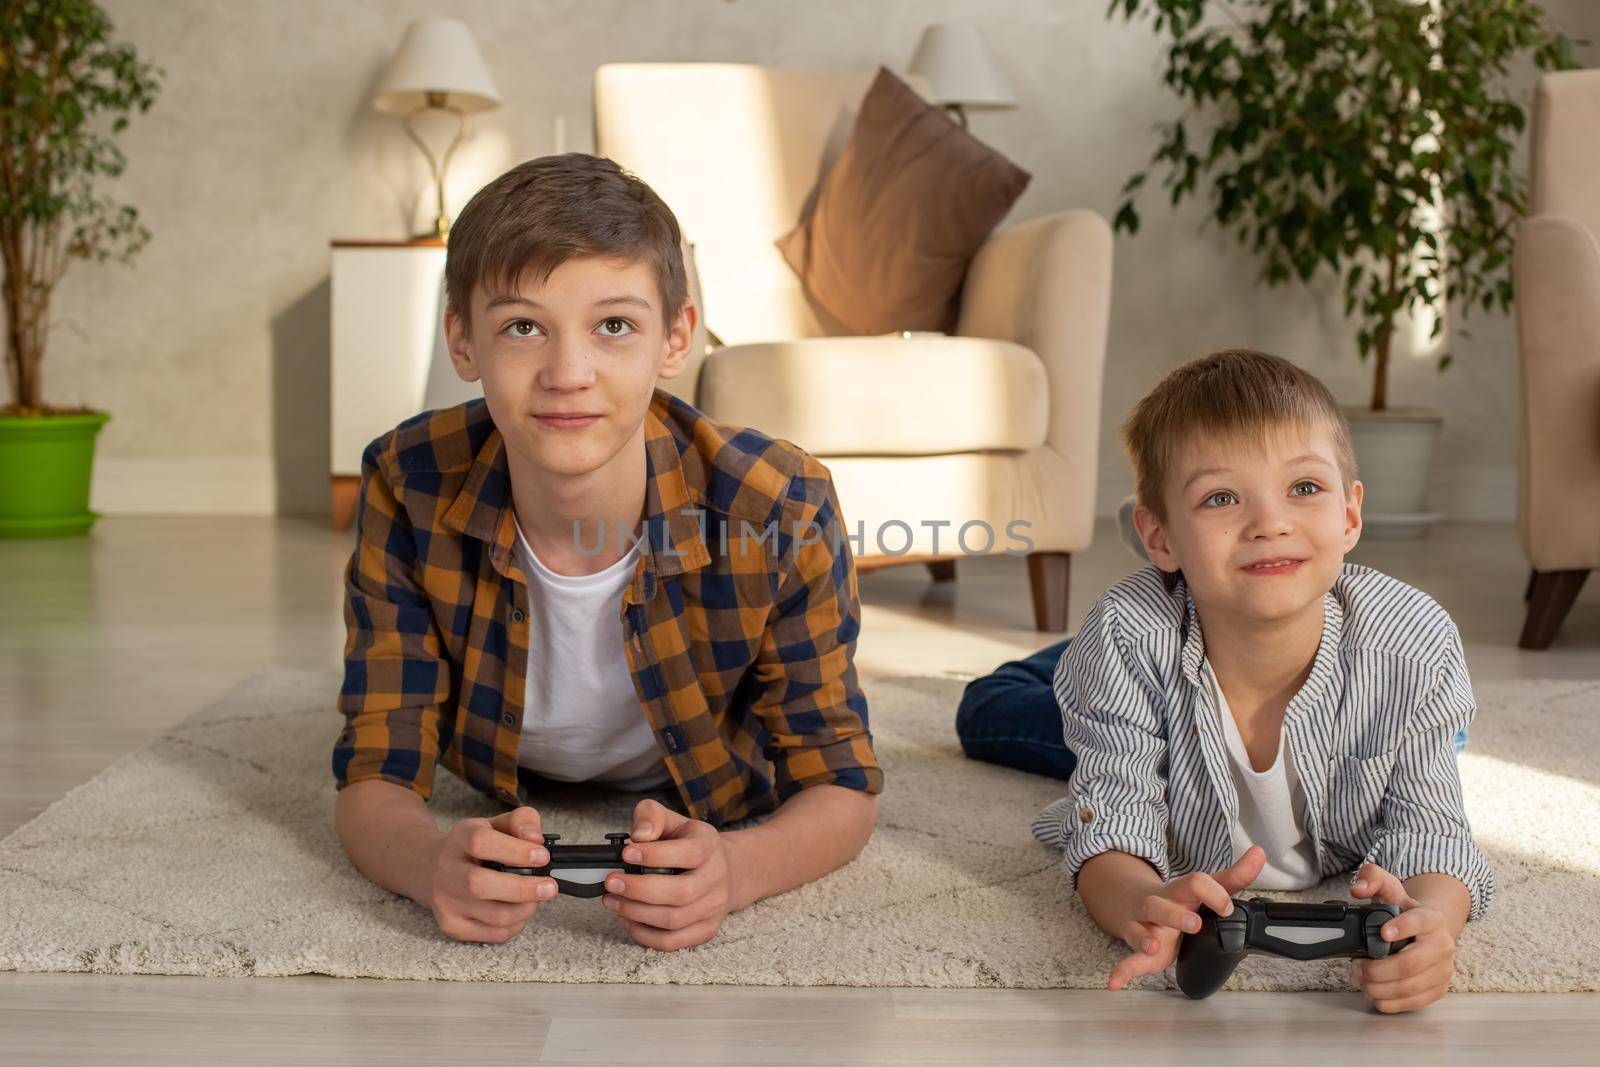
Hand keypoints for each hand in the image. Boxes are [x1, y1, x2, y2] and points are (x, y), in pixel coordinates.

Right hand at [427, 805, 557, 943]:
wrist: (433, 869)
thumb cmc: (474, 847)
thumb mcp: (497, 823)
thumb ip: (522, 821)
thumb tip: (536, 840)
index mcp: (460, 838)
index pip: (481, 843)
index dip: (515, 851)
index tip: (541, 856)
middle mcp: (447, 870)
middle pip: (482, 885)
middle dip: (524, 889)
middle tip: (549, 887)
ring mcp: (446, 901)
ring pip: (494, 916)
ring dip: (525, 909)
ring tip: (535, 898)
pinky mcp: (452, 925)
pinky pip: (494, 934)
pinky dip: (516, 925)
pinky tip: (518, 911)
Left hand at [603, 798, 733, 950]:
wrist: (723, 868)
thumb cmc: (688, 843)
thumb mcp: (671, 820)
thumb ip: (651, 816)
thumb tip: (640, 835)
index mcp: (709, 845)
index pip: (690, 853)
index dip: (656, 855)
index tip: (626, 853)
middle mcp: (717, 877)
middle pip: (681, 893)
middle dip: (639, 890)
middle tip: (611, 882)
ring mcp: (714, 907)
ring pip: (673, 920)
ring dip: (636, 913)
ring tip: (612, 900)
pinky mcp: (705, 930)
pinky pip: (672, 942)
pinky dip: (644, 935)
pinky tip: (627, 919)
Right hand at [1108, 845, 1266, 990]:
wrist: (1133, 901)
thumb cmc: (1176, 898)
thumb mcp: (1203, 886)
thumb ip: (1234, 876)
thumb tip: (1260, 853)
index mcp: (1179, 891)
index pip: (1194, 883)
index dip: (1212, 893)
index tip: (1227, 908)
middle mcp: (1158, 905)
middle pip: (1160, 905)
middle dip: (1175, 915)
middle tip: (1194, 924)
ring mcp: (1144, 926)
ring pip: (1139, 929)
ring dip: (1145, 938)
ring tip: (1154, 946)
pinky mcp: (1137, 947)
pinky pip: (1126, 959)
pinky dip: (1120, 971)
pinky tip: (1115, 982)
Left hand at [1349, 863, 1453, 1012]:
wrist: (1428, 931)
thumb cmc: (1403, 912)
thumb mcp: (1388, 887)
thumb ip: (1372, 878)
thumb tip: (1358, 889)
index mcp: (1432, 918)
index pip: (1420, 922)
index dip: (1402, 928)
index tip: (1382, 933)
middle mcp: (1443, 946)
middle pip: (1410, 965)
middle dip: (1376, 970)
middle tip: (1356, 966)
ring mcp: (1443, 971)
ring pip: (1409, 988)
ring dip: (1377, 988)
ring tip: (1359, 979)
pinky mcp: (1438, 990)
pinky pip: (1412, 1003)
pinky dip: (1388, 1002)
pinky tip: (1373, 992)